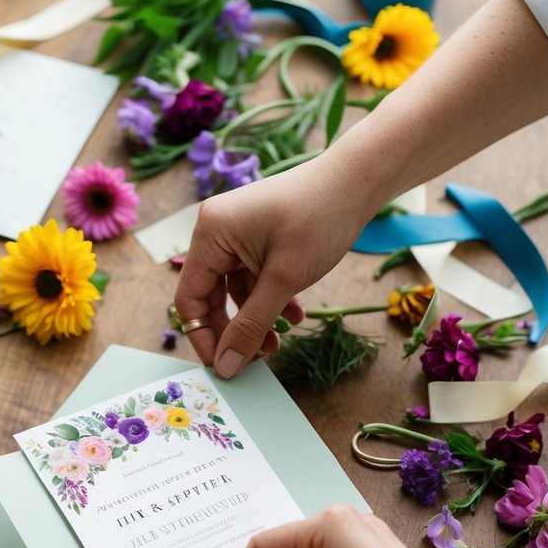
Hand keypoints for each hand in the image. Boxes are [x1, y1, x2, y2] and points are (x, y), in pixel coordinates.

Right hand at [174, 148, 375, 377]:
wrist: (358, 181)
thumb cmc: (319, 219)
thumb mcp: (283, 280)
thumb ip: (251, 326)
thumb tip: (226, 367)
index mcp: (210, 234)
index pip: (189, 298)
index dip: (203, 336)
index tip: (224, 367)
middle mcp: (216, 231)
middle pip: (209, 296)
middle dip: (233, 330)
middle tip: (255, 360)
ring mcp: (237, 234)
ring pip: (234, 291)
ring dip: (255, 319)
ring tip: (279, 342)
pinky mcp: (257, 237)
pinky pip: (253, 278)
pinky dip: (269, 300)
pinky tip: (294, 316)